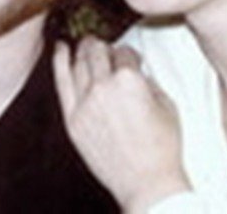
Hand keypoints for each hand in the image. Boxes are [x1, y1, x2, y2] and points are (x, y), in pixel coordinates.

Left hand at [53, 37, 190, 212]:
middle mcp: (104, 86)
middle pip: (97, 52)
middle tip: (101, 44)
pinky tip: (60, 48)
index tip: (131, 60)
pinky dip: (59, 62)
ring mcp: (85, 102)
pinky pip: (62, 82)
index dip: (129, 55)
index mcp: (130, 79)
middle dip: (101, 45)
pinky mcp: (72, 119)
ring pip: (78, 63)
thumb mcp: (167, 104)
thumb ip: (148, 81)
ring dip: (82, 49)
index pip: (124, 52)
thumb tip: (137, 72)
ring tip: (84, 43)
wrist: (147, 183)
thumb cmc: (162, 147)